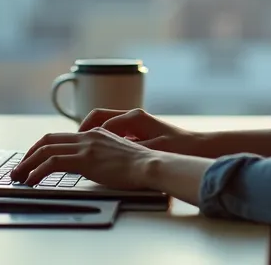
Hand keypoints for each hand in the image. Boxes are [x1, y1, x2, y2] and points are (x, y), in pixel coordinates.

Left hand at [9, 128, 158, 188]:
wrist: (150, 164)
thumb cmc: (138, 166)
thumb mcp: (115, 155)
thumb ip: (98, 156)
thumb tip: (86, 167)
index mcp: (94, 133)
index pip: (59, 137)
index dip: (41, 148)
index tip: (31, 160)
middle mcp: (87, 136)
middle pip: (47, 140)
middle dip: (28, 155)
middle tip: (18, 169)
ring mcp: (85, 146)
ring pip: (45, 150)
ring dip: (27, 164)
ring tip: (18, 177)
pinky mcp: (85, 158)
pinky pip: (53, 163)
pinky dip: (37, 172)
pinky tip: (31, 181)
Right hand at [78, 108, 198, 154]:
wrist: (199, 147)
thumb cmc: (179, 148)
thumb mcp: (152, 150)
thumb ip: (129, 149)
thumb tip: (107, 148)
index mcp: (134, 118)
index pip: (100, 121)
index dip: (85, 133)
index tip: (76, 145)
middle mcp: (133, 116)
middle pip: (99, 117)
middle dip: (83, 130)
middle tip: (71, 144)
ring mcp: (136, 122)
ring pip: (105, 124)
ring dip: (92, 134)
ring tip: (81, 149)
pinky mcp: (139, 130)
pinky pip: (115, 131)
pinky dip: (104, 139)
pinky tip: (100, 154)